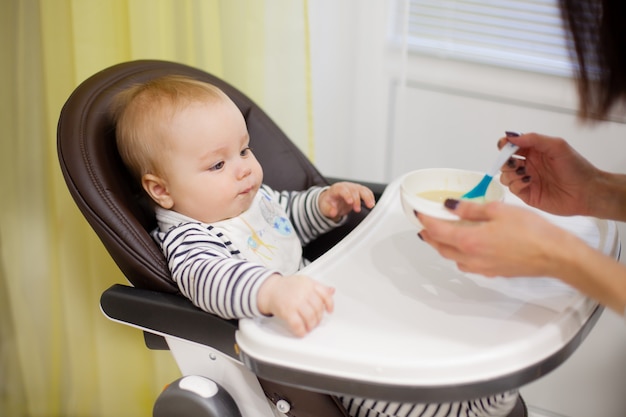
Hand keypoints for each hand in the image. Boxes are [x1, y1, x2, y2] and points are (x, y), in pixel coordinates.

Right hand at [257, 274, 334, 336]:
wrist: (270, 289)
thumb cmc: (287, 287)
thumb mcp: (304, 282)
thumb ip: (318, 287)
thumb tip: (332, 291)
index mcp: (309, 283)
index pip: (325, 294)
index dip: (329, 304)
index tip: (329, 311)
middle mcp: (303, 292)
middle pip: (318, 308)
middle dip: (318, 318)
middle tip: (316, 321)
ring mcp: (295, 302)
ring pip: (310, 317)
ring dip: (311, 325)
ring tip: (309, 327)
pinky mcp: (287, 311)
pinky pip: (297, 324)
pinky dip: (301, 331)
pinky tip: (301, 332)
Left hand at [318, 182, 375, 220]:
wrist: (332, 199)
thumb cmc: (328, 202)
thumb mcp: (325, 207)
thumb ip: (329, 210)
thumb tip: (333, 213)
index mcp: (336, 189)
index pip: (342, 189)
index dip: (347, 195)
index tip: (350, 202)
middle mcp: (346, 186)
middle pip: (353, 190)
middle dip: (357, 200)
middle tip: (357, 210)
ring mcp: (353, 188)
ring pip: (362, 189)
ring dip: (367, 197)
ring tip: (370, 205)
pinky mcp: (359, 191)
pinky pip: (366, 191)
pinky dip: (370, 197)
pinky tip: (372, 203)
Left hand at [417, 200, 571, 277]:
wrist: (555, 255)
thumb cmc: (533, 232)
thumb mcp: (498, 210)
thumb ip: (470, 209)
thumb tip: (451, 206)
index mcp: (470, 240)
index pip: (437, 230)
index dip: (425, 220)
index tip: (419, 213)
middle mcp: (472, 258)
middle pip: (441, 247)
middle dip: (430, 236)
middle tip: (424, 225)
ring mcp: (482, 268)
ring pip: (453, 258)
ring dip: (443, 246)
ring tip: (440, 235)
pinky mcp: (493, 272)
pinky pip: (467, 264)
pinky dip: (459, 255)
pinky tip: (465, 247)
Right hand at [498, 132, 599, 215]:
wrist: (587, 192)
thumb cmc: (577, 168)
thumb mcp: (557, 146)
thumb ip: (533, 139)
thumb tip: (511, 137)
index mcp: (534, 151)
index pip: (511, 145)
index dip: (505, 144)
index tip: (504, 145)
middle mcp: (528, 165)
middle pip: (505, 161)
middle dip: (505, 160)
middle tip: (514, 162)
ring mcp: (526, 180)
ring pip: (505, 175)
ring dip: (510, 172)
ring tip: (524, 172)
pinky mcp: (527, 194)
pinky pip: (512, 188)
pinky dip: (516, 183)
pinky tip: (529, 181)